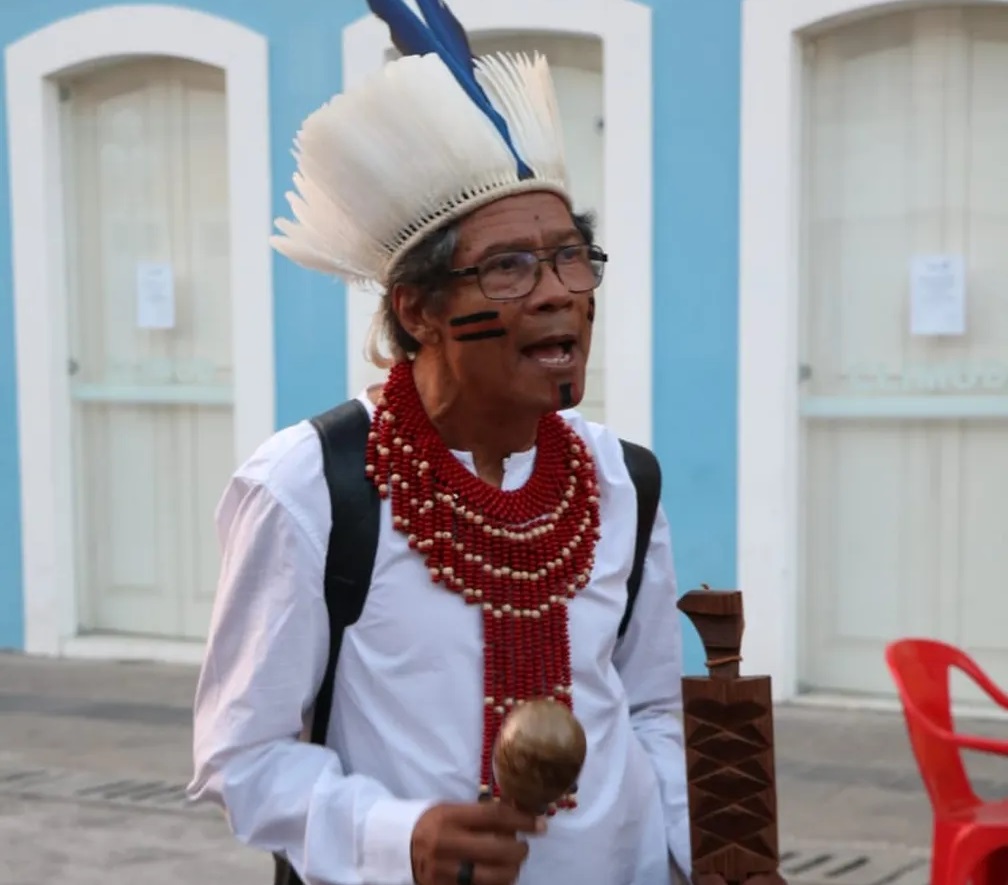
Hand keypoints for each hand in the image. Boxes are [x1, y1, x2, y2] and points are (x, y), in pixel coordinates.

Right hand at [410, 801, 543, 884]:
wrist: (399, 848)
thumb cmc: (432, 824)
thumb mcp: (451, 810)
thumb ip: (482, 812)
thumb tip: (521, 807)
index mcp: (449, 818)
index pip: (494, 817)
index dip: (522, 820)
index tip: (539, 824)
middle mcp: (446, 845)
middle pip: (499, 850)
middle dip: (520, 850)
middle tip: (523, 847)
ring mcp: (445, 872)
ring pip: (496, 877)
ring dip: (511, 871)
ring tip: (510, 863)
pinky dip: (496, 884)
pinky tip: (497, 876)